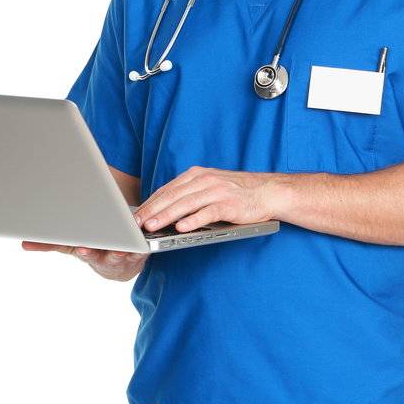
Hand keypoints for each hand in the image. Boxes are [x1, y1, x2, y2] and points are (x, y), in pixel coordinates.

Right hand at [21, 241, 147, 280]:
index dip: (85, 251)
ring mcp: (122, 255)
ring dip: (123, 250)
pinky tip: (141, 233)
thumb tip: (24, 244)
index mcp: (88, 253)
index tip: (83, 248)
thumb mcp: (70, 246)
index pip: (85, 253)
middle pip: (103, 256)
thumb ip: (49, 245)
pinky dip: (140, 243)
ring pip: (122, 253)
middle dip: (104, 251)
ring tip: (124, 245)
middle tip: (104, 247)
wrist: (119, 266)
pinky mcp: (139, 252)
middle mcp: (104, 257)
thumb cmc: (92, 250)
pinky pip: (141, 248)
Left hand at [133, 166, 286, 233]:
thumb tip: (165, 210)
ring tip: (152, 227)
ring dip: (166, 216)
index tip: (135, 215)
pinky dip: (193, 220)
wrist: (267, 191)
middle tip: (136, 223)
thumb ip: (189, 195)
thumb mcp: (209, 187)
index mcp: (196, 175)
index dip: (150, 203)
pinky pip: (207, 213)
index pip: (167, 190)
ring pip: (185, 204)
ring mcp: (216, 191)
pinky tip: (180, 228)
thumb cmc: (236, 193)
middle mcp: (204, 180)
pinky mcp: (228, 204)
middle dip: (152, 210)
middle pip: (172, 196)